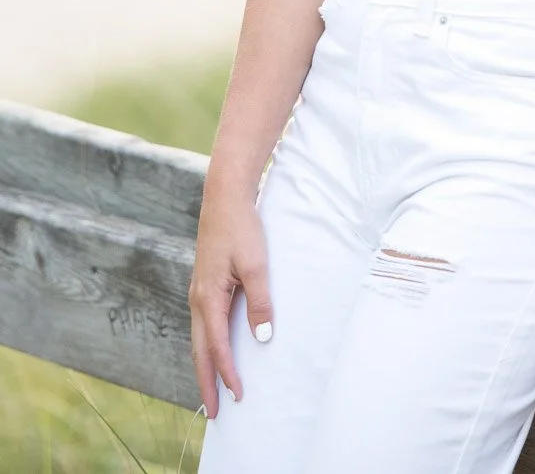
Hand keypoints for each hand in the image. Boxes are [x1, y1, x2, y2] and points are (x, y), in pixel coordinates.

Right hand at [188, 188, 273, 418]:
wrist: (225, 197)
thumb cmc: (242, 227)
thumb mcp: (257, 264)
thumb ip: (259, 302)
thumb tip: (262, 338)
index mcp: (208, 297)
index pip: (217, 346)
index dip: (227, 373)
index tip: (238, 395)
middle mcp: (198, 298)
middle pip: (200, 349)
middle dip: (206, 381)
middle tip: (215, 412)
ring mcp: (199, 291)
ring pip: (200, 337)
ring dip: (206, 364)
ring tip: (213, 388)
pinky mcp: (205, 283)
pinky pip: (204, 323)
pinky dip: (208, 344)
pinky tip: (217, 349)